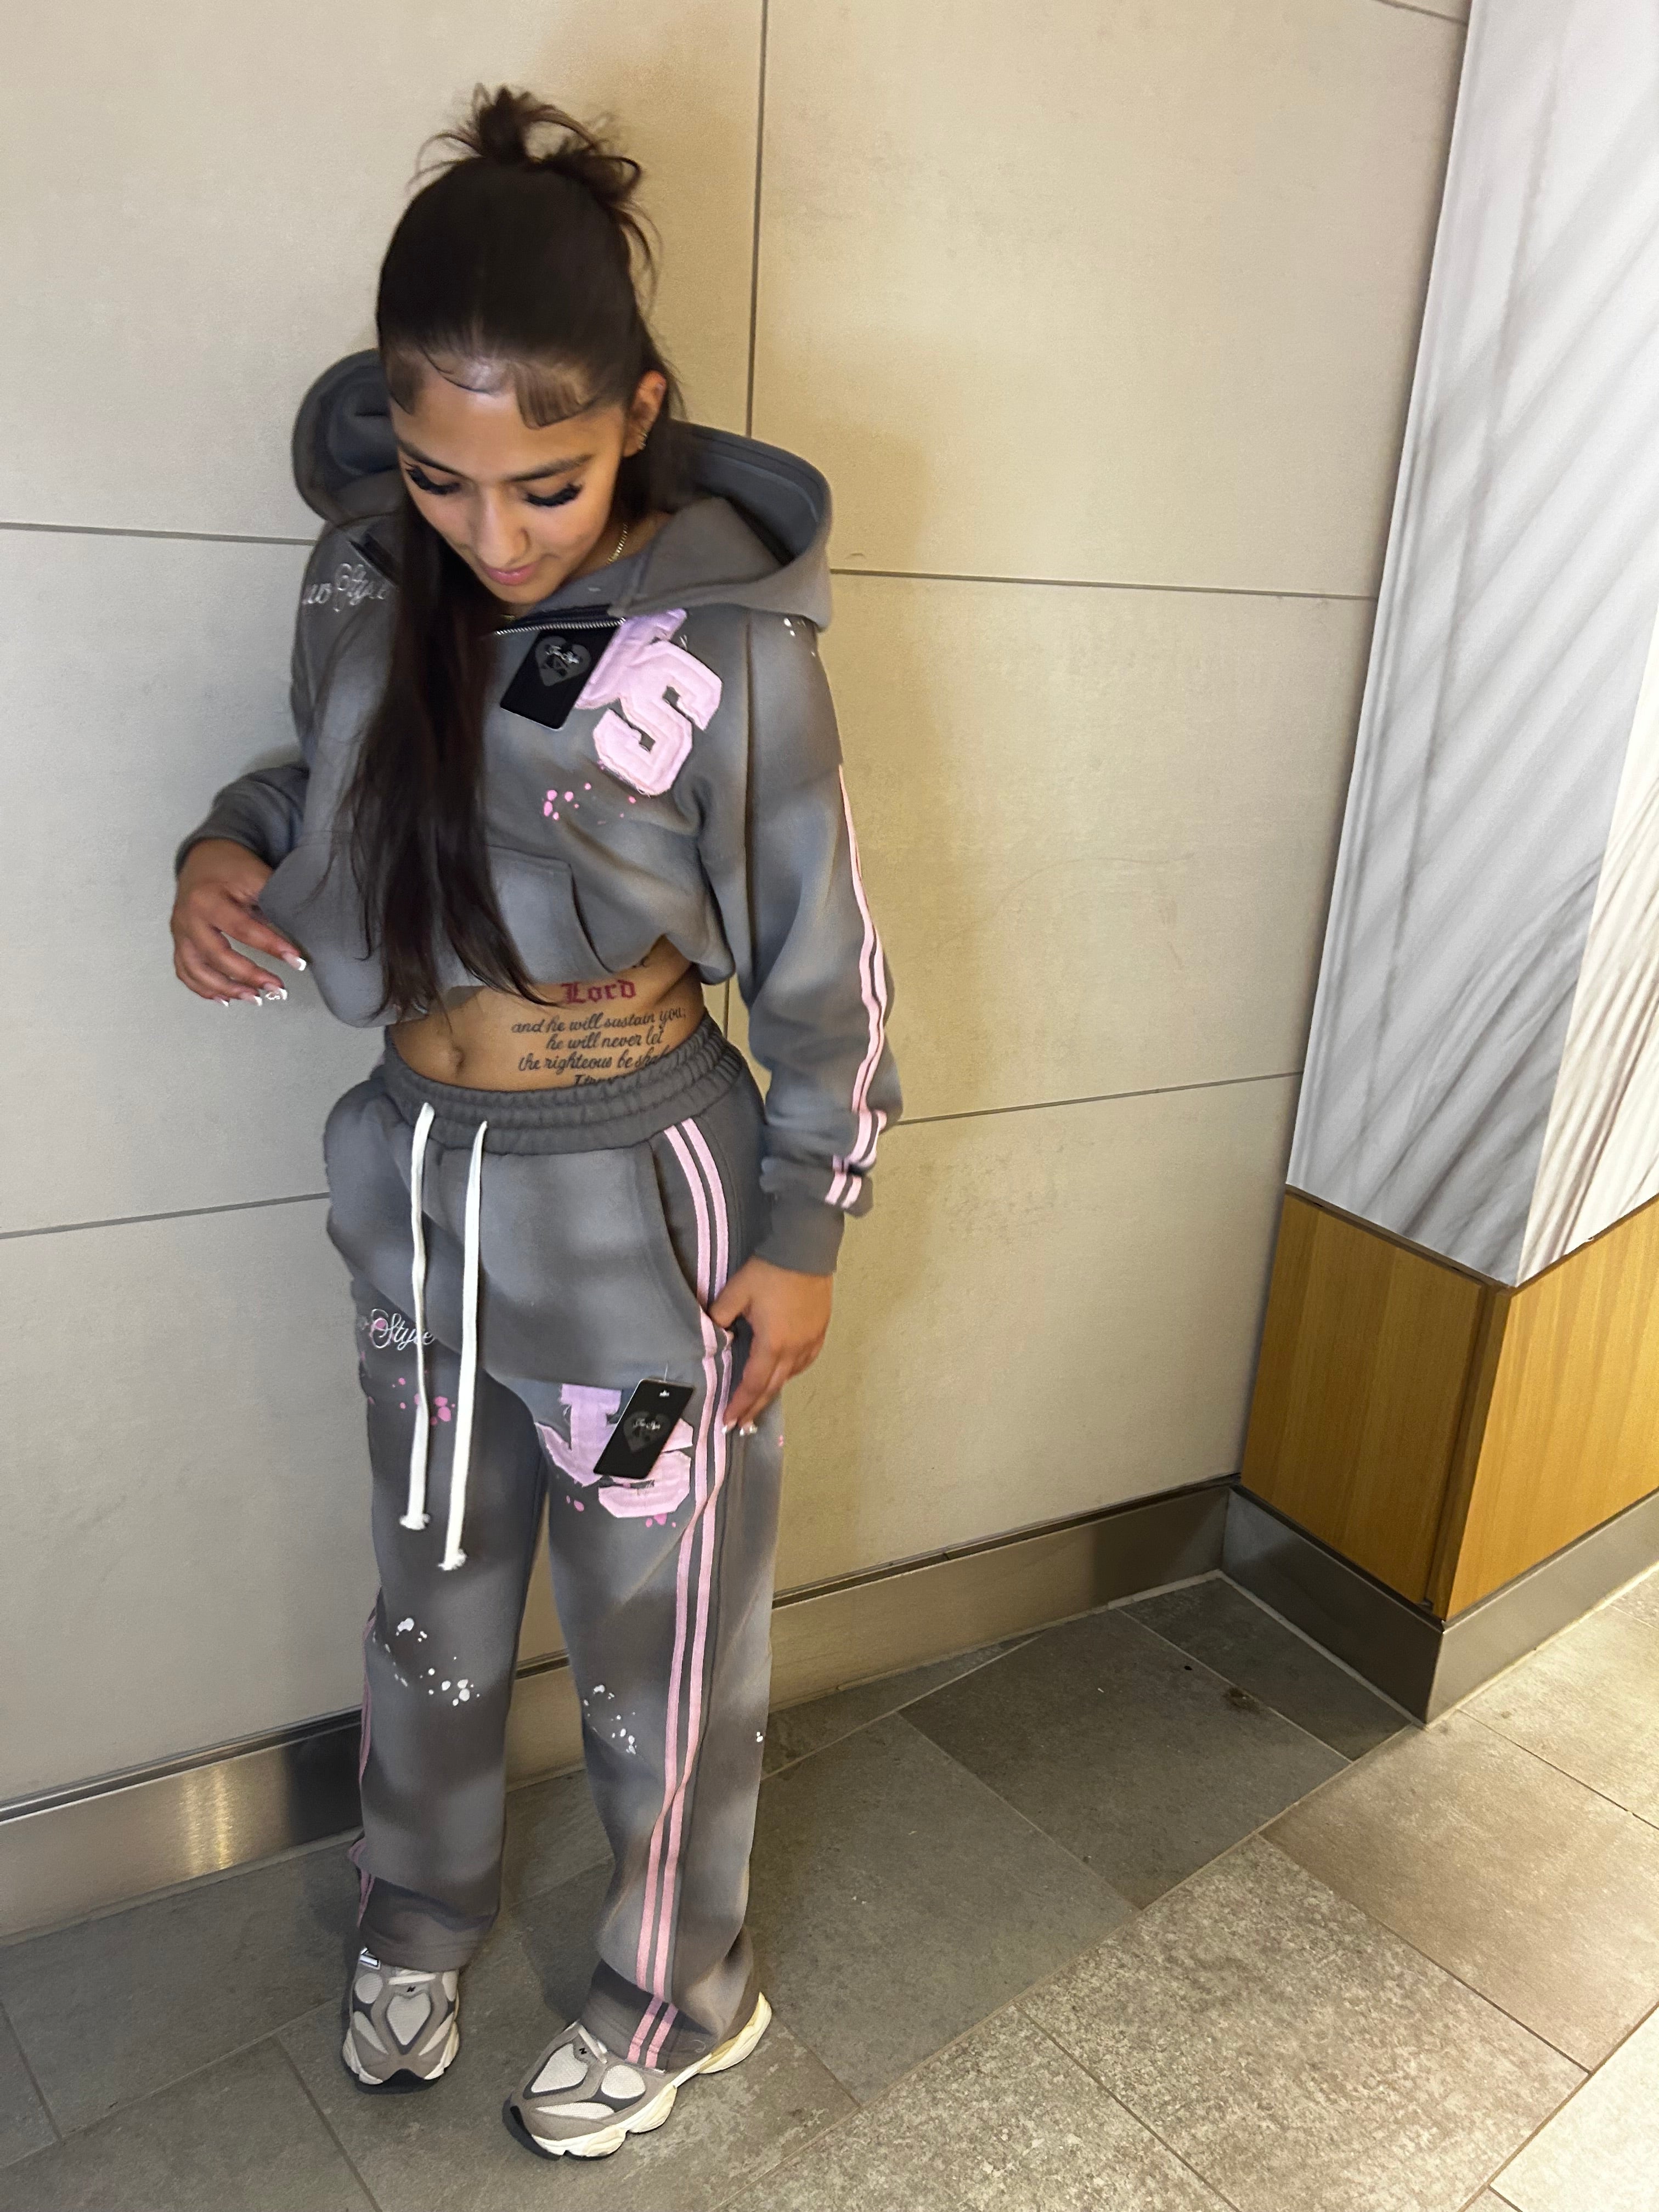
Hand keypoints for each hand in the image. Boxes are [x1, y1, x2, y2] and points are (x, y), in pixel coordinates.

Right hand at [171, 839, 304, 1002]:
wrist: (202, 857)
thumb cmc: (233, 867)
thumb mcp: (255, 875)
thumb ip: (274, 900)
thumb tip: (304, 930)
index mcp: (207, 898)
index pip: (243, 929)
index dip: (272, 947)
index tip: (298, 961)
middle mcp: (188, 917)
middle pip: (216, 955)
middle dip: (249, 976)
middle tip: (278, 989)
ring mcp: (180, 931)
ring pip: (196, 970)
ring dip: (227, 988)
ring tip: (257, 999)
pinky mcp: (179, 941)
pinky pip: (185, 971)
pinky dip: (204, 989)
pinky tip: (226, 999)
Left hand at [710, 1255, 832, 1430]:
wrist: (804, 1251)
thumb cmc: (769, 1272)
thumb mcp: (735, 1293)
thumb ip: (719, 1317)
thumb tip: (714, 1336)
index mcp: (772, 1344)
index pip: (753, 1384)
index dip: (740, 1404)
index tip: (729, 1421)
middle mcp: (794, 1350)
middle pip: (773, 1387)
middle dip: (755, 1407)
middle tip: (742, 1424)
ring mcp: (811, 1342)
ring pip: (790, 1375)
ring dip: (773, 1390)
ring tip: (759, 1401)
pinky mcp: (820, 1332)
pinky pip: (805, 1361)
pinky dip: (791, 1372)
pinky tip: (784, 1372)